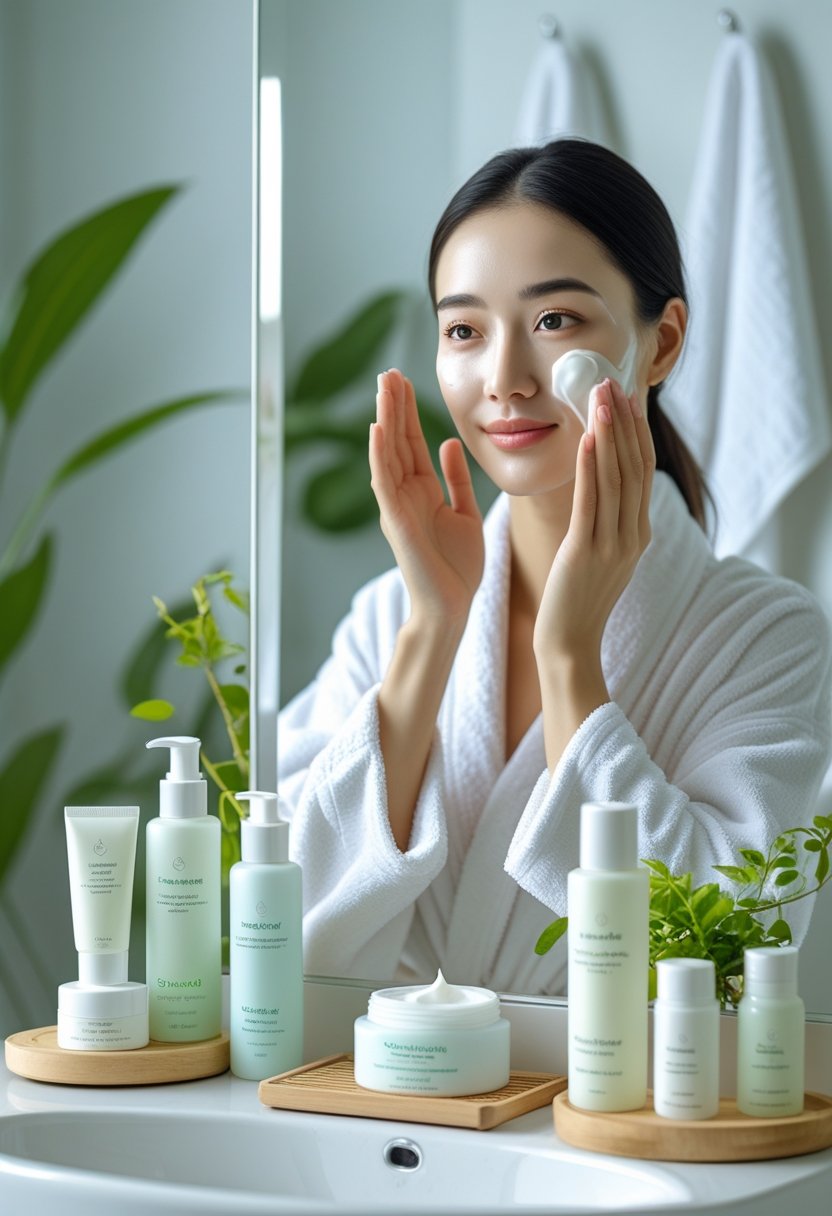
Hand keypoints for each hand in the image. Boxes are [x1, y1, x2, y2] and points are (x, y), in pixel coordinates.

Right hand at [370, 369, 483, 625]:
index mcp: (422, 492)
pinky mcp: (396, 522)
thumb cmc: (458, 567)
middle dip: (393, 406)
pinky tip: (377, 429)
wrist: (452, 608)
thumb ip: (456, 479)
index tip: (406, 380)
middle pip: (396, 441)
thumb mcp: (465, 513)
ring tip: (383, 388)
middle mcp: (405, 495)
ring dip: (385, 420)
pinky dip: (380, 456)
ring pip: (387, 454)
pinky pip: (384, 483)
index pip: (412, 443)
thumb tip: (450, 442)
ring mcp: (398, 507)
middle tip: (388, 372)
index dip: (408, 411)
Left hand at [533, 377, 655, 667]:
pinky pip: (591, 502)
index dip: (637, 432)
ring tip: (602, 396)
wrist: (569, 644)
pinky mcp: (587, 551)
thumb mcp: (604, 556)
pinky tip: (588, 439)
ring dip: (609, 433)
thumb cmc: (579, 600)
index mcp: (639, 533)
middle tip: (615, 382)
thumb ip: (611, 522)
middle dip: (625, 422)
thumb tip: (607, 487)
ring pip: (616, 478)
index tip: (628, 398)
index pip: (642, 472)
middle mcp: (633, 535)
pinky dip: (591, 468)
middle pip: (634, 467)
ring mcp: (613, 543)